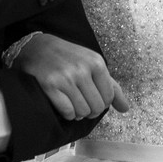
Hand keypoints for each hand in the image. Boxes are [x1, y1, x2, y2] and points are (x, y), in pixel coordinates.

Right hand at [11, 33, 130, 119]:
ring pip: (82, 112)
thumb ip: (112, 86)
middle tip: (82, 102)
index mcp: (96, 62)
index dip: (102, 103)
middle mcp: (82, 69)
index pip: (109, 97)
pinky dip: (67, 113)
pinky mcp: (50, 86)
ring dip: (78, 112)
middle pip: (97, 107)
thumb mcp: (93, 64)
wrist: (37, 48)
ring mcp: (66, 78)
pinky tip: (64, 103)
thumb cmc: (68, 57)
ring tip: (73, 102)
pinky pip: (67, 112)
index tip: (93, 97)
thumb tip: (125, 108)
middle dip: (91, 110)